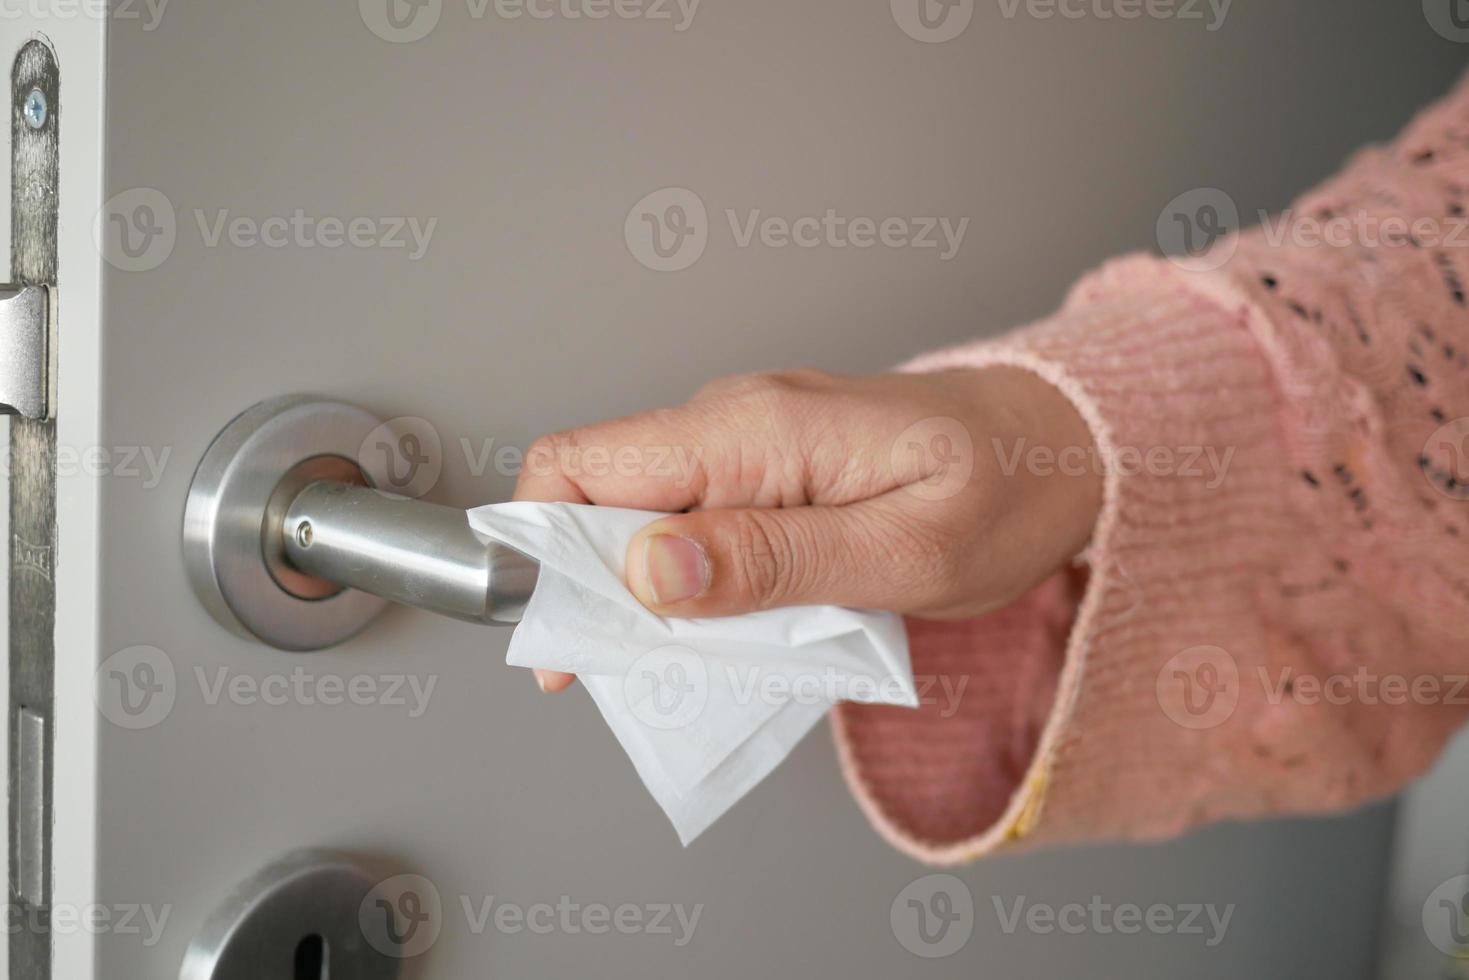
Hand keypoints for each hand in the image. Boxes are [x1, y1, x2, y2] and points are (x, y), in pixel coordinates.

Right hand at [514, 366, 1101, 691]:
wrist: (1065, 446)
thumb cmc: (1005, 494)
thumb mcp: (902, 554)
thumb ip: (773, 561)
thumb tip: (648, 572)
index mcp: (755, 429)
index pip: (582, 462)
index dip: (543, 552)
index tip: (564, 642)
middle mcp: (735, 420)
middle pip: (599, 494)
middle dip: (592, 588)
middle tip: (637, 672)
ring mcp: (749, 439)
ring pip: (643, 514)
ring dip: (646, 594)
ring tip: (697, 661)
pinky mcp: (768, 466)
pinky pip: (694, 518)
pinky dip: (691, 581)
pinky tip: (731, 629)